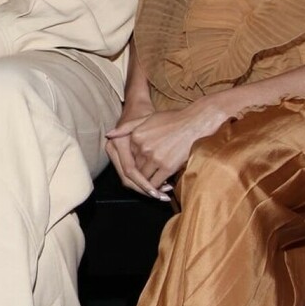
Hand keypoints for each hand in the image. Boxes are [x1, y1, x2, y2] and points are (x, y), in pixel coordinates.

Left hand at [106, 93, 231, 193]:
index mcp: (136, 136)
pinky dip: (157, 187)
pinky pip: (156, 182)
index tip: (141, 168)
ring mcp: (154, 158)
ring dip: (148, 184)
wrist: (196, 122)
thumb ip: (127, 127)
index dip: (134, 164)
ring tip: (154, 186)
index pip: (129, 157)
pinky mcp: (167, 166)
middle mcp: (142, 148)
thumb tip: (108, 135)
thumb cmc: (173, 119)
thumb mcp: (147, 118)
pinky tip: (164, 186)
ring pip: (144, 177)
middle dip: (139, 177)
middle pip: (135, 169)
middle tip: (146, 183)